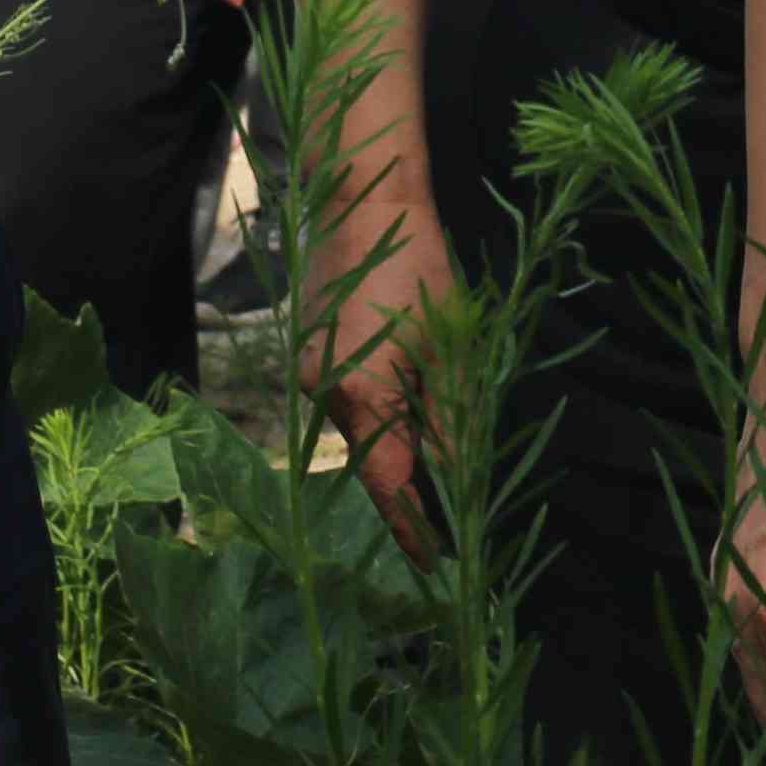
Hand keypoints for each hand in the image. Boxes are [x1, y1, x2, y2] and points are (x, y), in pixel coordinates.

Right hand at [310, 222, 459, 550]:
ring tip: (438, 412)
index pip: (389, 484)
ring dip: (398, 431)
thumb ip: (449, 420)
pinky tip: (407, 377)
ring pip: (364, 426)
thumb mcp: (450, 348)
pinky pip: (350, 398)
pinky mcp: (311, 355)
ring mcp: (312, 374)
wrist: (363, 201)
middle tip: (454, 497)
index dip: (412, 527)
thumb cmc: (418, 268)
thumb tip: (454, 479)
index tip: (434, 564)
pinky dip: (380, 404)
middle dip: (413, 475)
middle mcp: (325, 393)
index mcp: (362, 394)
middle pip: (375, 455)